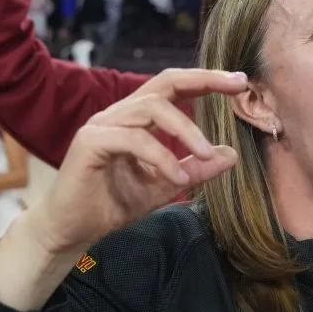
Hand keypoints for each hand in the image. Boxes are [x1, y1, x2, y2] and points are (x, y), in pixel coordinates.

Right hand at [27, 68, 247, 255]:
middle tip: (237, 88)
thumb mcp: (166, 186)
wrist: (72, 231)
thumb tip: (232, 154)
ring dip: (186, 130)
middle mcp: (119, 115)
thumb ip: (196, 169)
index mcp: (137, 119)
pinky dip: (162, 157)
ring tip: (207, 154)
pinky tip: (179, 178)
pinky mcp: (90, 142)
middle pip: (164, 83)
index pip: (174, 87)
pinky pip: (133, 140)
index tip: (240, 81)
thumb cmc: (113, 204)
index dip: (206, 80)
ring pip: (151, 109)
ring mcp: (103, 125)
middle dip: (204, 81)